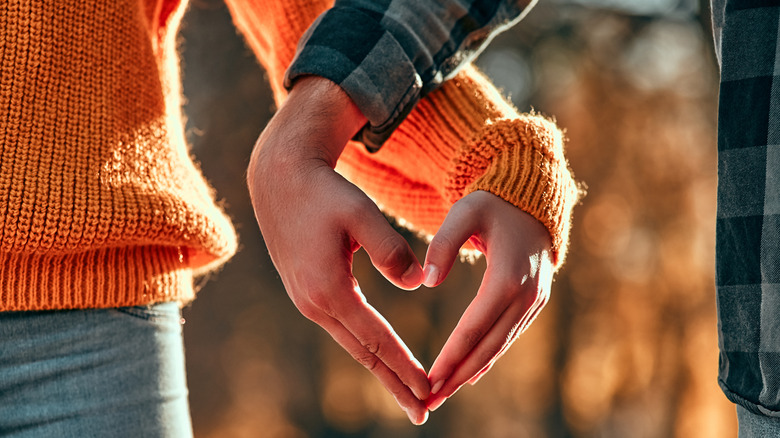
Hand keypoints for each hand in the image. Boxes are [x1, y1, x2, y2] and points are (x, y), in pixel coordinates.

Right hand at [246, 76, 430, 423]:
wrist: (281, 180)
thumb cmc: (325, 192)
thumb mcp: (361, 214)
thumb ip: (391, 249)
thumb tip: (417, 283)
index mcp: (329, 289)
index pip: (376, 339)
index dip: (404, 366)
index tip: (429, 389)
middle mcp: (314, 303)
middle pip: (362, 354)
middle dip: (394, 384)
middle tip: (422, 412)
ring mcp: (307, 301)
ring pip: (352, 345)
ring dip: (381, 370)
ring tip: (407, 392)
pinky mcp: (308, 293)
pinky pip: (343, 329)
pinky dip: (366, 348)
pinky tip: (380, 357)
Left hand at [422, 190, 553, 410]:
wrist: (532, 198)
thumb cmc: (492, 203)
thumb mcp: (465, 211)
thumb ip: (442, 244)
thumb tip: (426, 281)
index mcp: (508, 276)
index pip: (475, 326)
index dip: (452, 356)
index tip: (429, 379)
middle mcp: (526, 295)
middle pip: (488, 346)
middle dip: (458, 376)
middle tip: (429, 400)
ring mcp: (534, 301)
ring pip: (500, 346)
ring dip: (471, 372)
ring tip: (442, 394)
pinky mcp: (534, 303)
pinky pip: (508, 336)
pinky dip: (488, 357)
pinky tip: (469, 375)